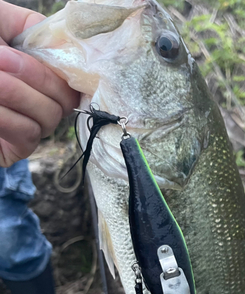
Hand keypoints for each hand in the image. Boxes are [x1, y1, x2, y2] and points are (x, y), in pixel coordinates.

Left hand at [0, 0, 79, 166]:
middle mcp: (42, 104)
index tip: (35, 49)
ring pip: (48, 116)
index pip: (71, 78)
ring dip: (16, 93)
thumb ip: (31, 27)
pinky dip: (8, 117)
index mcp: (42, 77)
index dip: (62, 66)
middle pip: (64, 99)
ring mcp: (31, 128)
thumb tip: (63, 42)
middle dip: (34, 75)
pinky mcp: (16, 150)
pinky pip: (28, 134)